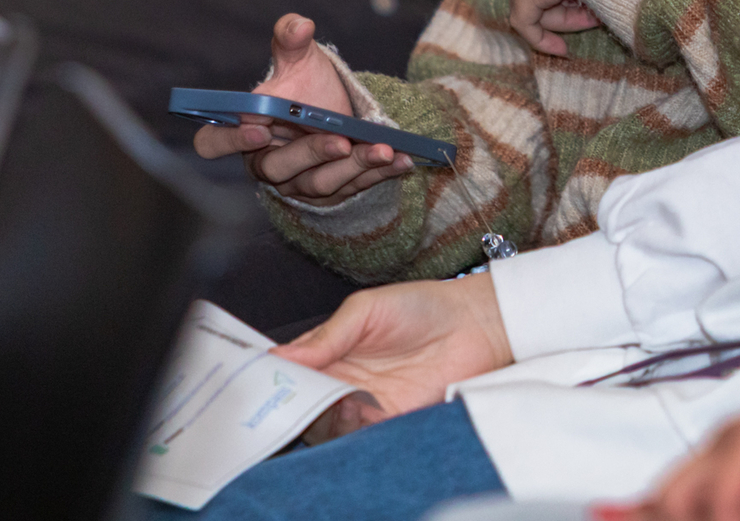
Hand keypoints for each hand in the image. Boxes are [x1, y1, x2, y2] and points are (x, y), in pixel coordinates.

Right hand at [192, 13, 413, 202]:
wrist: (340, 110)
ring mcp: (298, 184)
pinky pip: (354, 188)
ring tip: (383, 149)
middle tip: (341, 141)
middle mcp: (266, 163)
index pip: (214, 142)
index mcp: (244, 130)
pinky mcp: (331, 195)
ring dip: (354, 167)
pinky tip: (402, 160)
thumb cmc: (306, 86)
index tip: (259, 129)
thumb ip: (291, 38)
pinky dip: (379, 173)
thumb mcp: (299, 59)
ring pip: (320, 184)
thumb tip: (300, 25)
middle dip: (311, 154)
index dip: (230, 139)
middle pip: (277, 168)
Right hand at [278, 271, 513, 442]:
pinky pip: (361, 434)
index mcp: (331, 349)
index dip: (276, 376)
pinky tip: (356, 408)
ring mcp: (366, 401)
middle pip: (304, 401)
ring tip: (334, 397)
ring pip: (327, 423)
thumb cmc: (422, 306)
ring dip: (323, 416)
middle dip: (294, 401)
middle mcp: (344, 379)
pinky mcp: (391, 418)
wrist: (475, 323)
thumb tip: (282, 356)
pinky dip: (352, 428)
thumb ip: (327, 336)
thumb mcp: (366, 309)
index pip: (292, 370)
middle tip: (294, 394)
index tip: (264, 378)